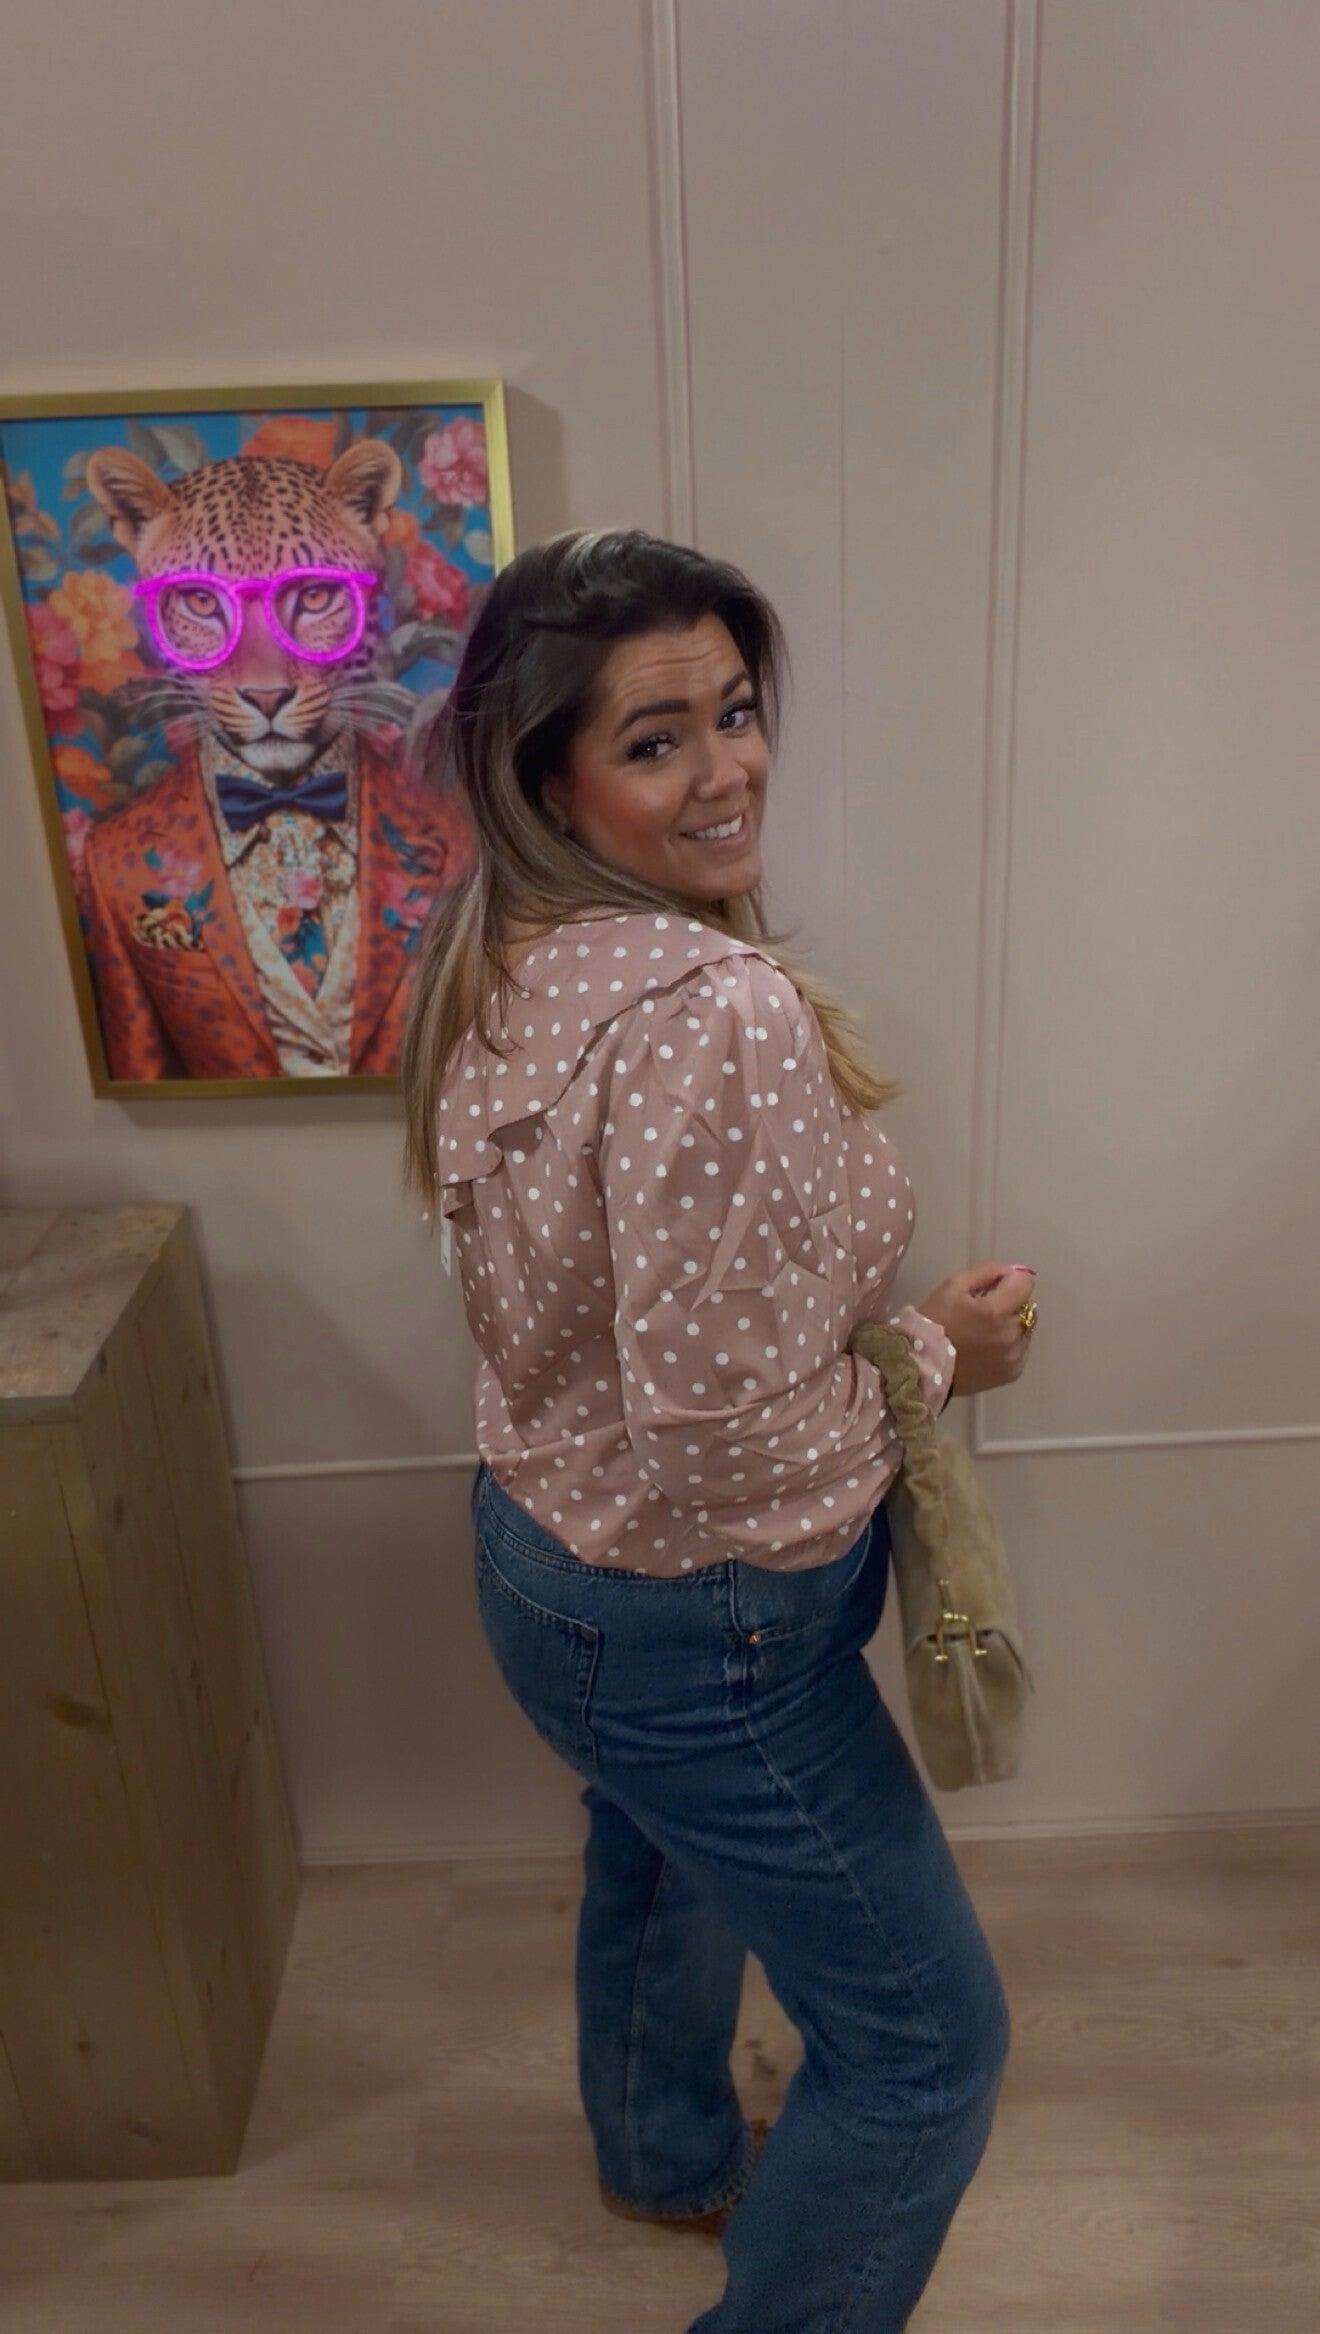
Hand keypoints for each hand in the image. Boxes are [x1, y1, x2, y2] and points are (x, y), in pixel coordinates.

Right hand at [916, 1261, 1035, 1396]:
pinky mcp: (1012, 1373)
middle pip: (1027, 1305)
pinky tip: (987, 1347)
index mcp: (996, 1312)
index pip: (1025, 1283)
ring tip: (984, 1331)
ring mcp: (1014, 1357)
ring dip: (1011, 1325)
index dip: (1008, 1281)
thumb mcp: (953, 1285)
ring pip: (1025, 1328)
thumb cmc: (935, 1321)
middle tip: (982, 1311)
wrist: (922, 1366)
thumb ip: (986, 1271)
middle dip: (1009, 1303)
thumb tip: (1011, 1271)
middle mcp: (1010, 1336)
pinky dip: (1009, 1344)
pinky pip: (1021, 1349)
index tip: (991, 1288)